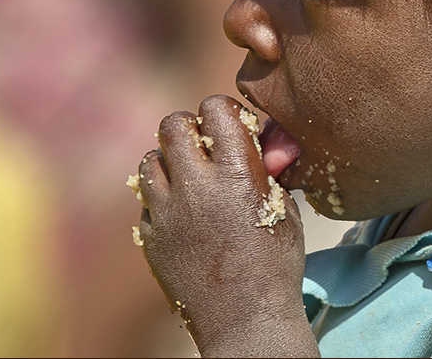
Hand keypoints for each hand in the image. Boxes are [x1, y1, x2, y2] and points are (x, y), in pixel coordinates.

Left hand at [134, 95, 317, 356]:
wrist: (246, 321)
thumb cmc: (276, 263)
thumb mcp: (285, 208)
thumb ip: (268, 168)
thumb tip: (262, 137)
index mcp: (238, 173)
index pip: (214, 109)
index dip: (223, 113)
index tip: (232, 128)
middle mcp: (197, 186)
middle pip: (173, 125)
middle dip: (190, 129)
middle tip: (205, 148)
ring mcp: (168, 212)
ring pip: (150, 159)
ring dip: (170, 162)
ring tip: (190, 180)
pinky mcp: (150, 236)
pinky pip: (146, 199)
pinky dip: (162, 198)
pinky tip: (183, 213)